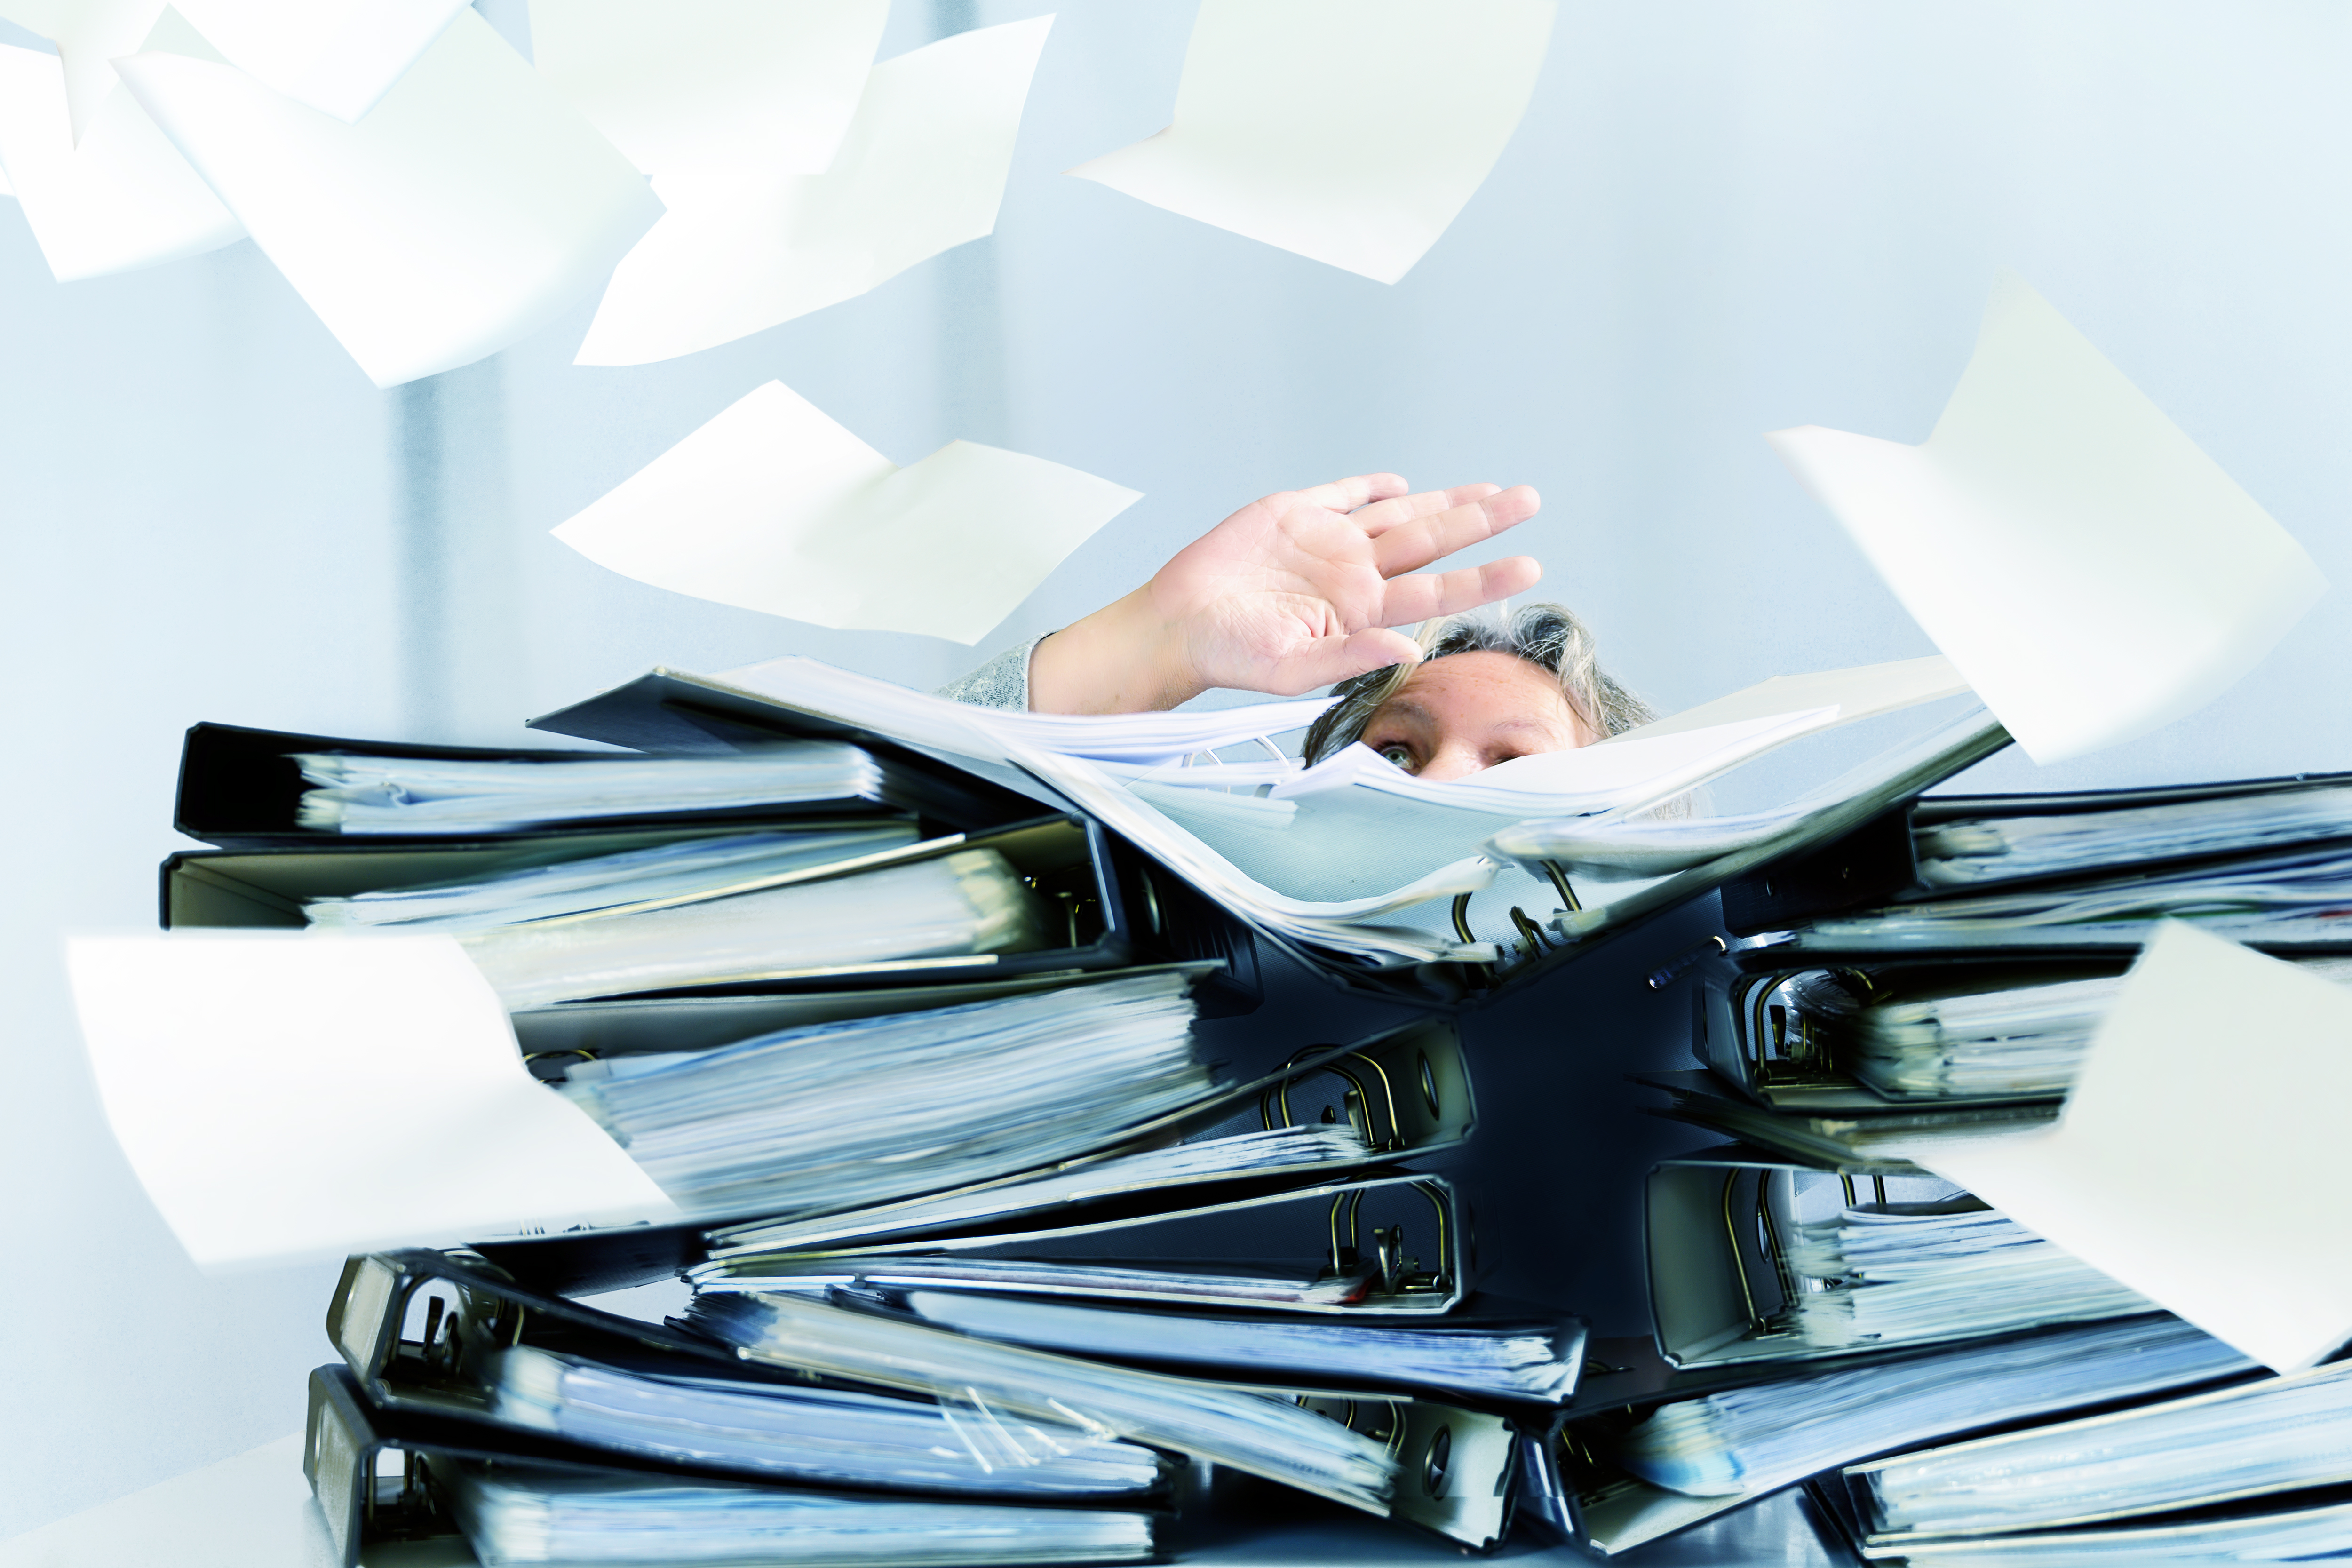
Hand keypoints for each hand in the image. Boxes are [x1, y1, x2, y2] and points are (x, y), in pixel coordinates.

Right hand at [1028, 475, 1540, 712]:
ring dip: (1445, 501)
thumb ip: (1351, 658)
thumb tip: (1407, 650)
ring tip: (1492, 492)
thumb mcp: (1293, 669)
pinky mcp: (1292, 513)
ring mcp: (1326, 541)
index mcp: (1361, 610)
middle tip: (1530, 500)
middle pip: (1432, 541)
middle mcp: (1354, 573)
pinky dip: (1371, 487)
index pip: (1438, 591)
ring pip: (1400, 515)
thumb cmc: (1230, 655)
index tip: (1531, 566)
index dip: (1485, 578)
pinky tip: (1401, 484)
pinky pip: (1342, 495)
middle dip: (1482, 521)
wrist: (1178, 624)